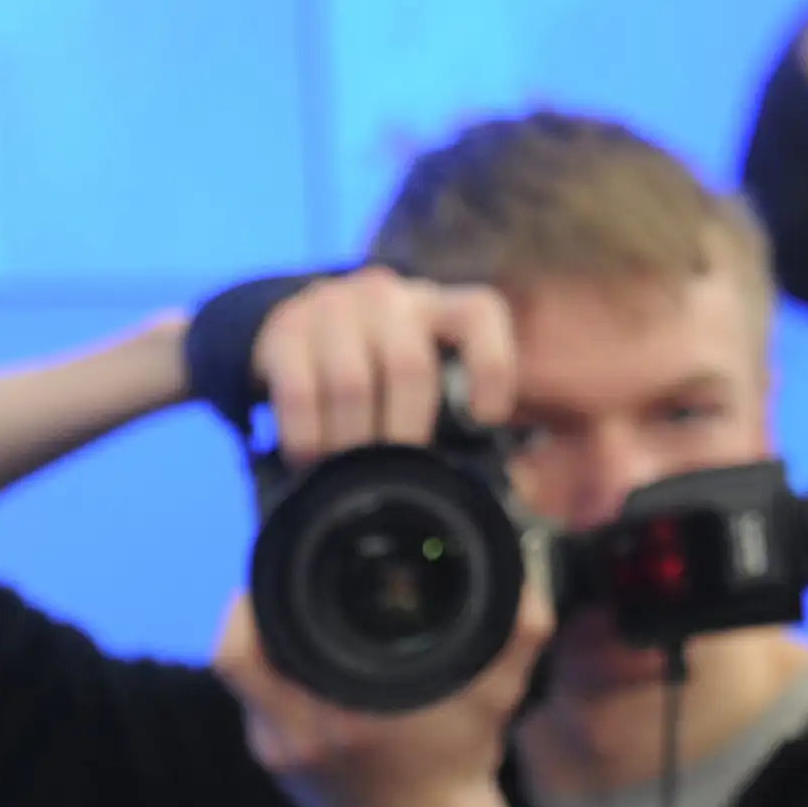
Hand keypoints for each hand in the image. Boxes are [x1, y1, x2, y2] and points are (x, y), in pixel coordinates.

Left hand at [212, 575, 552, 806]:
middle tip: (287, 581)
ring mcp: (278, 756)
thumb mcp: (497, 695)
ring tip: (299, 612)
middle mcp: (291, 738)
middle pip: (236, 660)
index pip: (242, 655)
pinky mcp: (278, 765)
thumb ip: (519, 632)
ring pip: (247, 684)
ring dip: (266, 646)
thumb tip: (528, 573)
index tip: (273, 574)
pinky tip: (310, 660)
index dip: (246, 607)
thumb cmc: (460, 764)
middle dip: (258, 614)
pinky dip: (276, 677)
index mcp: (331, 717)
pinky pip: (260, 706)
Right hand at [255, 267, 516, 466]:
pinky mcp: (285, 330)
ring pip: (352, 383)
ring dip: (351, 443)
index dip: (492, 365)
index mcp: (439, 305)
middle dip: (405, 432)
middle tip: (398, 474)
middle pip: (410, 366)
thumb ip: (464, 419)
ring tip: (349, 476)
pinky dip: (307, 437)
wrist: (291, 322)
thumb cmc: (376, 361)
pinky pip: (299, 392)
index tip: (486, 419)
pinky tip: (310, 461)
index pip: (481, 312)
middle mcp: (391, 297)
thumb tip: (522, 509)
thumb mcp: (422, 369)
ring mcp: (335, 307)